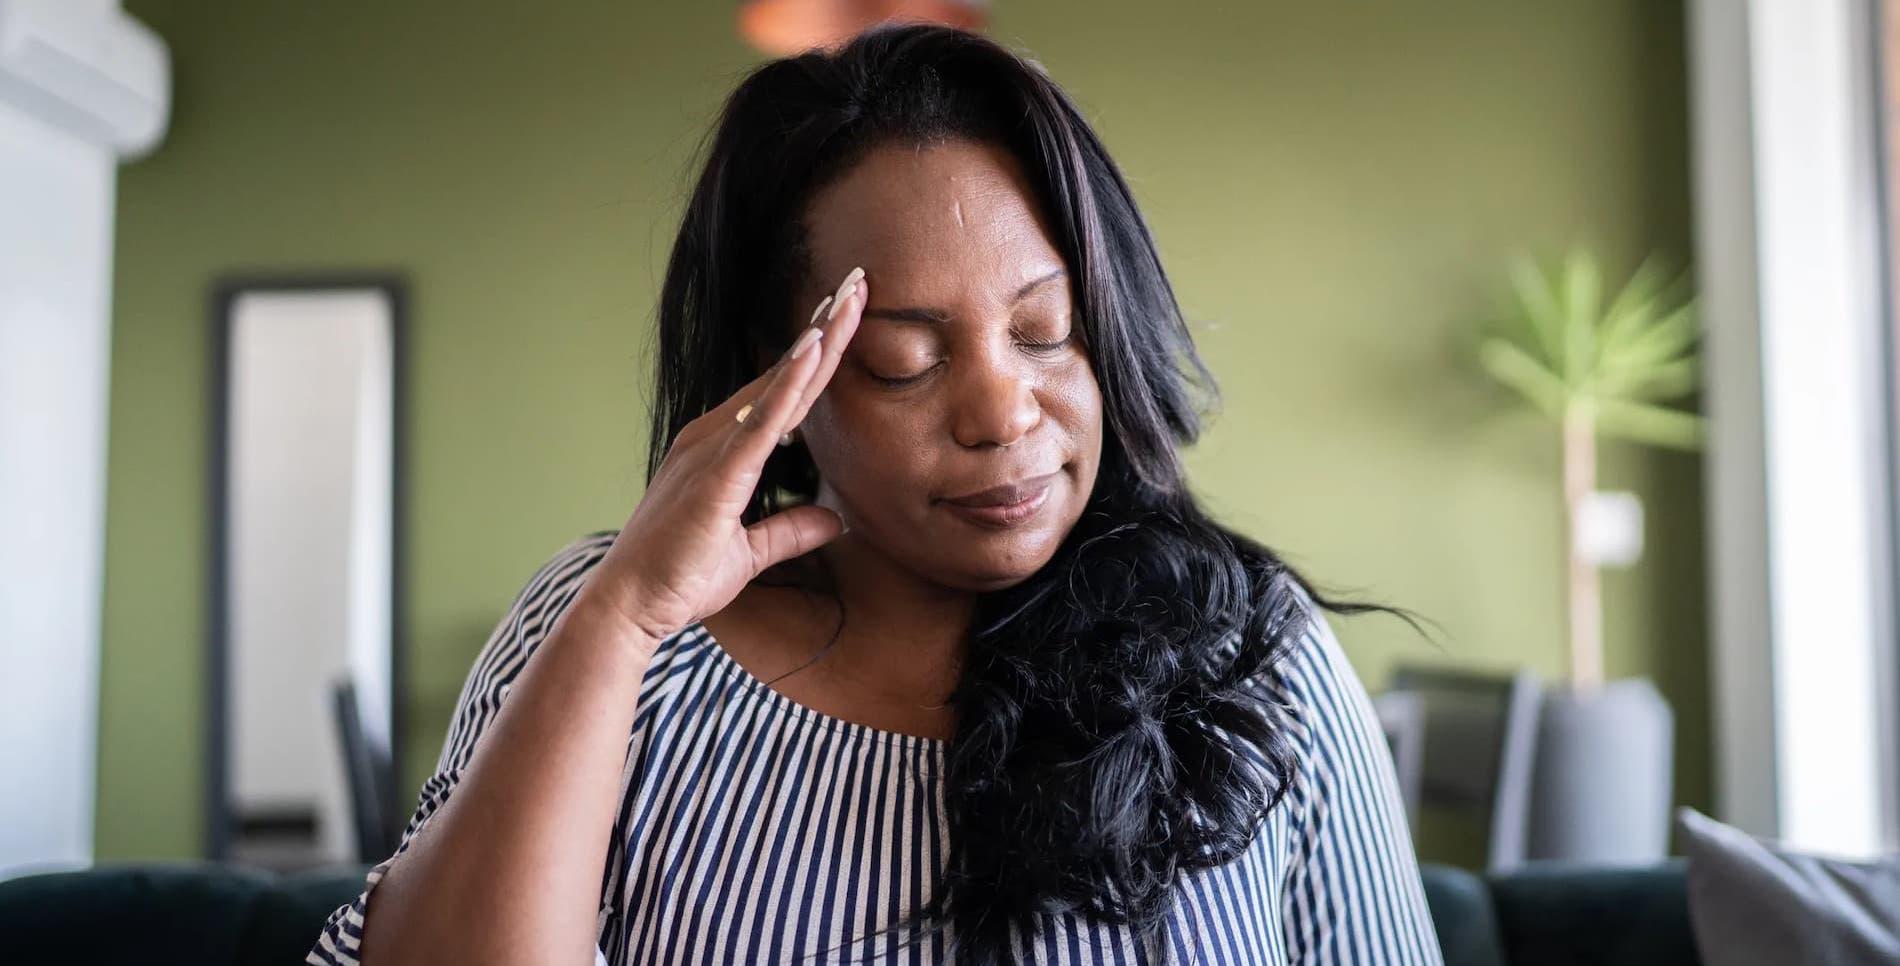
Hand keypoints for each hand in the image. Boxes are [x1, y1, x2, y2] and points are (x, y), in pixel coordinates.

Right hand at [581, 267, 867, 644]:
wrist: (630, 607)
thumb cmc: (678, 579)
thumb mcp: (749, 554)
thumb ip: (791, 530)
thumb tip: (837, 519)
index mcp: (722, 450)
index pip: (783, 392)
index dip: (817, 352)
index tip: (847, 314)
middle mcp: (714, 437)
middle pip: (784, 373)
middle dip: (824, 327)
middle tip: (860, 280)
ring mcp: (712, 450)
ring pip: (778, 385)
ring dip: (818, 341)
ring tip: (850, 298)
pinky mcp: (716, 475)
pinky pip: (760, 421)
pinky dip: (788, 385)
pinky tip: (814, 352)